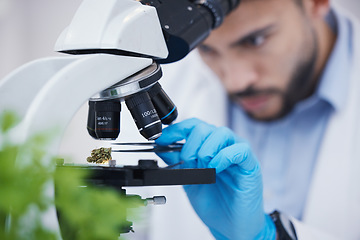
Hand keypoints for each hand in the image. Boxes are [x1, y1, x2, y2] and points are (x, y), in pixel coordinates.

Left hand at [156, 118, 275, 239]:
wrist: (230, 226)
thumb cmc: (214, 203)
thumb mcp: (188, 180)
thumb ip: (177, 163)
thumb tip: (161, 148)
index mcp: (209, 147)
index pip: (193, 126)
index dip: (176, 130)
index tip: (161, 139)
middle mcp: (223, 146)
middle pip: (204, 127)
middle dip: (190, 145)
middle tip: (187, 163)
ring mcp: (237, 153)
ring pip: (221, 133)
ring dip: (206, 151)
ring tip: (204, 169)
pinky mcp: (250, 164)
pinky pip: (239, 149)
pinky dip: (223, 158)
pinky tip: (216, 170)